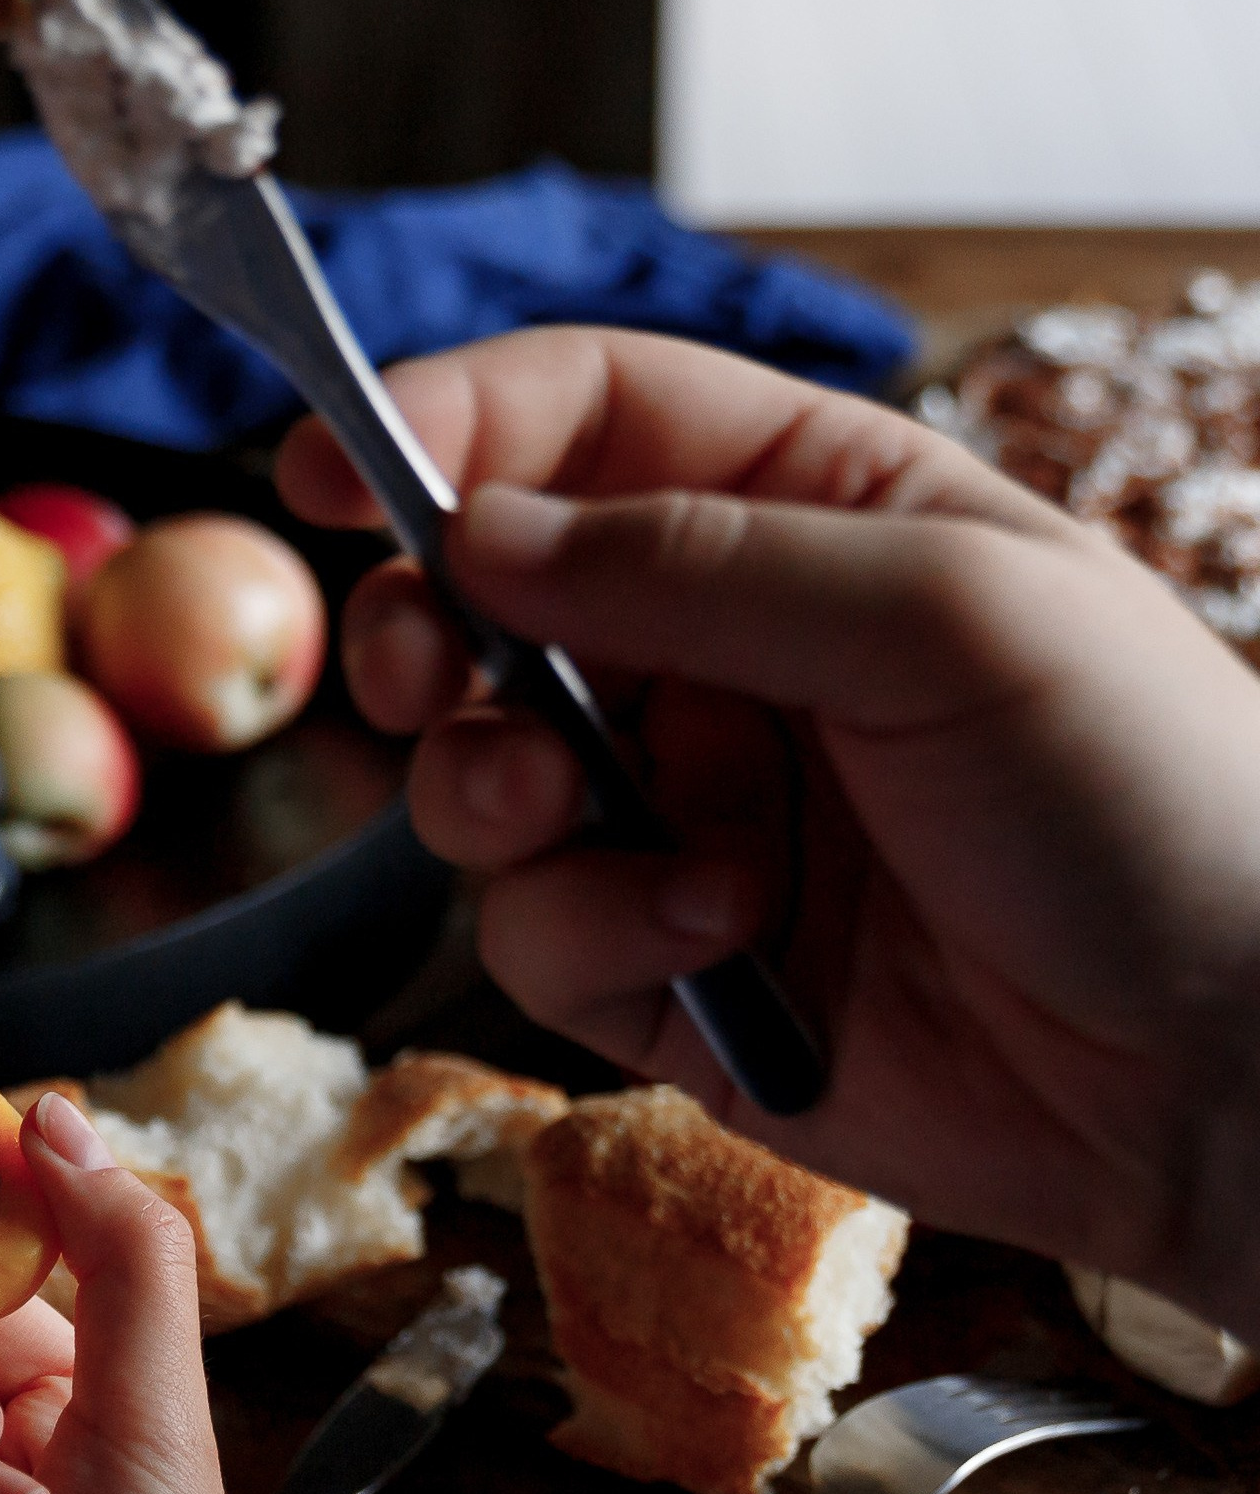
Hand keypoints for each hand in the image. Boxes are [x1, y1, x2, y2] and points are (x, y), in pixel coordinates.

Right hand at [280, 326, 1259, 1336]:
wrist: (1234, 1073)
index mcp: (810, 511)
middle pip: (484, 602)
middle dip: (428, 635)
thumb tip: (475, 530)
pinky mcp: (663, 972)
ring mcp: (688, 814)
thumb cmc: (1147, 797)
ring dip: (498, 794)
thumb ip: (693, 558)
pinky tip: (719, 940)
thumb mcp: (944, 614)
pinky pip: (533, 929)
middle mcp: (727, 653)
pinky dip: (591, 928)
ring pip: (477, 777)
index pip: (585, 420)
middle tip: (426, 673)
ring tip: (585, 815)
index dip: (444, 425)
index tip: (324, 470)